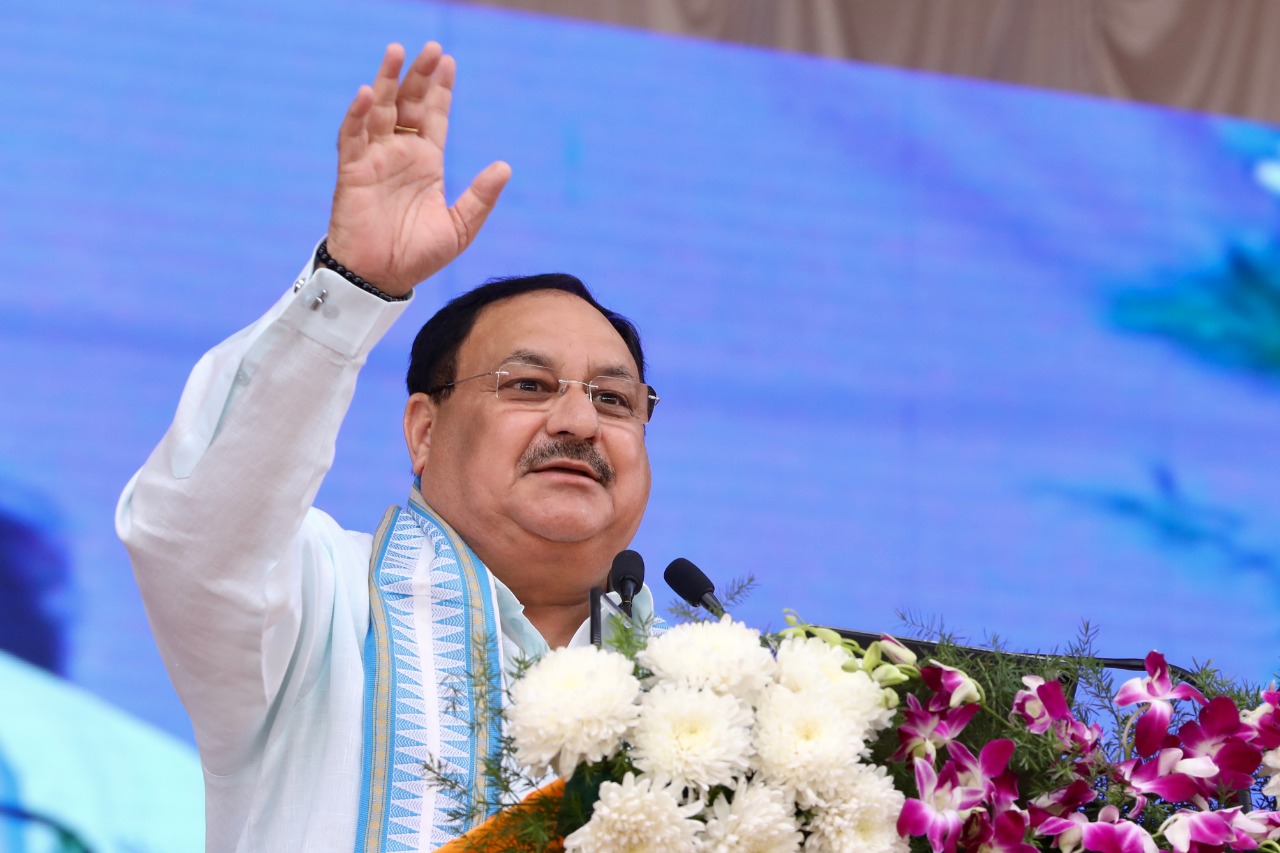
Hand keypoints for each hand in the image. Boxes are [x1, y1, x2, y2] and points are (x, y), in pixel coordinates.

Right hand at [325, 43, 510, 295]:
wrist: (382, 280)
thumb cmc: (417, 256)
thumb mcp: (460, 227)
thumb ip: (480, 197)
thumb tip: (505, 166)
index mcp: (426, 163)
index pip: (434, 116)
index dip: (440, 90)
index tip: (449, 62)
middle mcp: (400, 155)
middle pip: (409, 104)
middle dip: (419, 77)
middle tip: (431, 48)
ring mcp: (374, 160)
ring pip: (380, 111)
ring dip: (387, 81)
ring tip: (398, 51)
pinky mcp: (352, 173)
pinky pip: (352, 137)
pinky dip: (358, 115)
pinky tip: (366, 94)